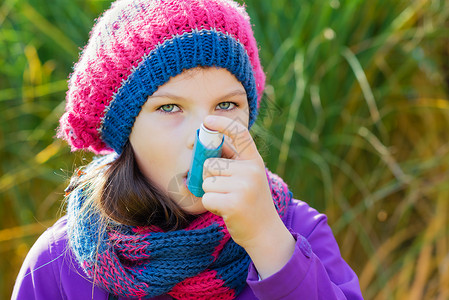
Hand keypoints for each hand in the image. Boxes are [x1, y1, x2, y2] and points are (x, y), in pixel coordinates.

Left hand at [202, 115, 294, 277]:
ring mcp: (244, 186)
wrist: (265, 233)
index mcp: (255, 160)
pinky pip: (207, 197)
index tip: (207, 121)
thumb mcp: (248, 177)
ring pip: (206, 181)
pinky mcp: (234, 203)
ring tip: (228, 200)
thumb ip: (232, 161)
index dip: (221, 124)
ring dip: (211, 193)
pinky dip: (211, 205)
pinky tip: (226, 210)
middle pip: (210, 163)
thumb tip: (203, 146)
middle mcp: (251, 169)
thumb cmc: (251, 203)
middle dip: (210, 177)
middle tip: (226, 190)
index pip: (239, 133)